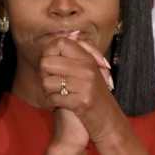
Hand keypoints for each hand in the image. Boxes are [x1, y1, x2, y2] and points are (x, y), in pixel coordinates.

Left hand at [41, 36, 146, 153]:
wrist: (109, 121)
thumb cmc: (95, 95)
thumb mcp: (90, 70)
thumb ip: (80, 52)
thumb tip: (72, 33)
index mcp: (87, 58)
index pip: (59, 43)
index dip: (49, 53)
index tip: (52, 64)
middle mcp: (87, 68)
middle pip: (46, 62)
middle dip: (45, 75)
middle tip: (53, 82)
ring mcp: (85, 85)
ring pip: (47, 82)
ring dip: (48, 91)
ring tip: (58, 94)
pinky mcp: (82, 101)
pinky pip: (53, 98)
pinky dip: (53, 103)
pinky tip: (61, 104)